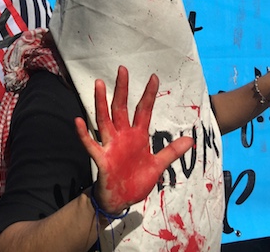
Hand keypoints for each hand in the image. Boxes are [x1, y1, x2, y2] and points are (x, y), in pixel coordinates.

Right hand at [75, 67, 192, 214]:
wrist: (121, 200)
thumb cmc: (136, 180)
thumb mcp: (158, 166)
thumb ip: (171, 152)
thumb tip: (190, 140)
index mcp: (137, 136)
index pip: (144, 110)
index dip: (149, 95)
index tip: (154, 78)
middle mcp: (122, 136)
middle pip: (121, 108)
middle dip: (122, 89)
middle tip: (122, 69)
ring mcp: (110, 145)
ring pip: (105, 120)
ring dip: (101, 102)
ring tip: (100, 84)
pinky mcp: (101, 158)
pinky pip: (91, 144)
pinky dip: (84, 134)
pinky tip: (79, 121)